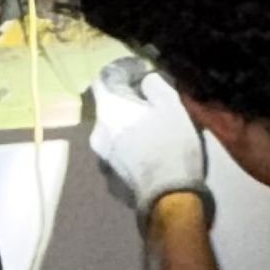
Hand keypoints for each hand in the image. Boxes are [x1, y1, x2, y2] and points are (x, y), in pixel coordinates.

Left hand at [89, 59, 207, 221]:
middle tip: (153, 103)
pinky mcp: (111, 182)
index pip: (103, 78)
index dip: (122, 70)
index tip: (141, 72)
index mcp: (108, 111)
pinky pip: (119, 157)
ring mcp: (102, 160)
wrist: (169, 199)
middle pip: (109, 109)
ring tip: (153, 132)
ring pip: (113, 134)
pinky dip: (130, 151)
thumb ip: (155, 85)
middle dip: (128, 103)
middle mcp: (97, 134)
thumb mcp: (172, 106)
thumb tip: (146, 79)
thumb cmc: (171, 146)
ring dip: (128, 128)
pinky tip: (150, 156)